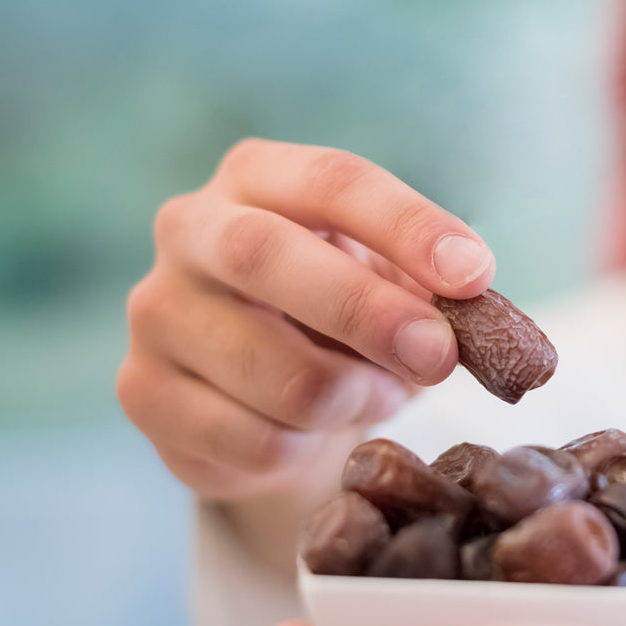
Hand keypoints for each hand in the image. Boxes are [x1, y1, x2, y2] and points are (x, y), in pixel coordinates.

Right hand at [117, 140, 495, 497]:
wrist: (257, 387)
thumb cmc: (336, 313)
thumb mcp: (389, 281)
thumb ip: (432, 289)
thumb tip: (481, 318)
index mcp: (256, 177)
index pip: (332, 182)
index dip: (407, 226)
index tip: (472, 275)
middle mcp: (189, 230)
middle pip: (267, 256)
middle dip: (367, 312)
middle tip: (439, 356)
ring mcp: (156, 314)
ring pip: (272, 371)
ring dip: (352, 398)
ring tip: (376, 394)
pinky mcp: (144, 394)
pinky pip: (253, 439)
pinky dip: (308, 447)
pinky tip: (313, 432)